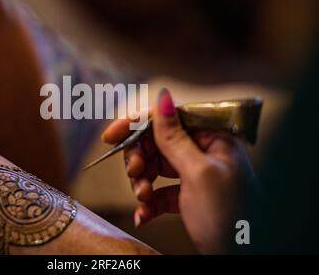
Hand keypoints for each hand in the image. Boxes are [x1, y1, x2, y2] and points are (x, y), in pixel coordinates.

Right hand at [101, 88, 256, 252]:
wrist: (242, 258)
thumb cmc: (231, 217)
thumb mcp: (198, 174)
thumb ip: (176, 137)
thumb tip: (164, 97)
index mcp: (213, 138)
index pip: (169, 118)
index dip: (137, 123)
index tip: (112, 135)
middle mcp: (203, 151)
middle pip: (157, 143)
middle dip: (140, 159)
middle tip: (134, 172)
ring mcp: (194, 174)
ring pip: (155, 167)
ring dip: (142, 182)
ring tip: (142, 198)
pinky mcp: (187, 196)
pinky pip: (160, 191)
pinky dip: (148, 202)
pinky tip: (144, 214)